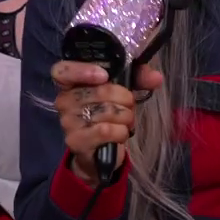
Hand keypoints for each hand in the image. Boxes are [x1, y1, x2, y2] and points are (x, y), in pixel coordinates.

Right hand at [51, 60, 161, 183]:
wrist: (102, 149)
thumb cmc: (110, 114)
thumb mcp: (124, 91)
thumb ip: (139, 78)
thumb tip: (156, 77)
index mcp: (70, 83)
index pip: (62, 70)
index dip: (82, 70)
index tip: (104, 75)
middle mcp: (64, 100)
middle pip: (99, 91)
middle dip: (125, 98)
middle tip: (128, 105)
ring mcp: (68, 122)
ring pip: (107, 112)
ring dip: (126, 117)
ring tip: (124, 121)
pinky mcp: (76, 141)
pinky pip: (106, 131)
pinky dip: (121, 132)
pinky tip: (120, 134)